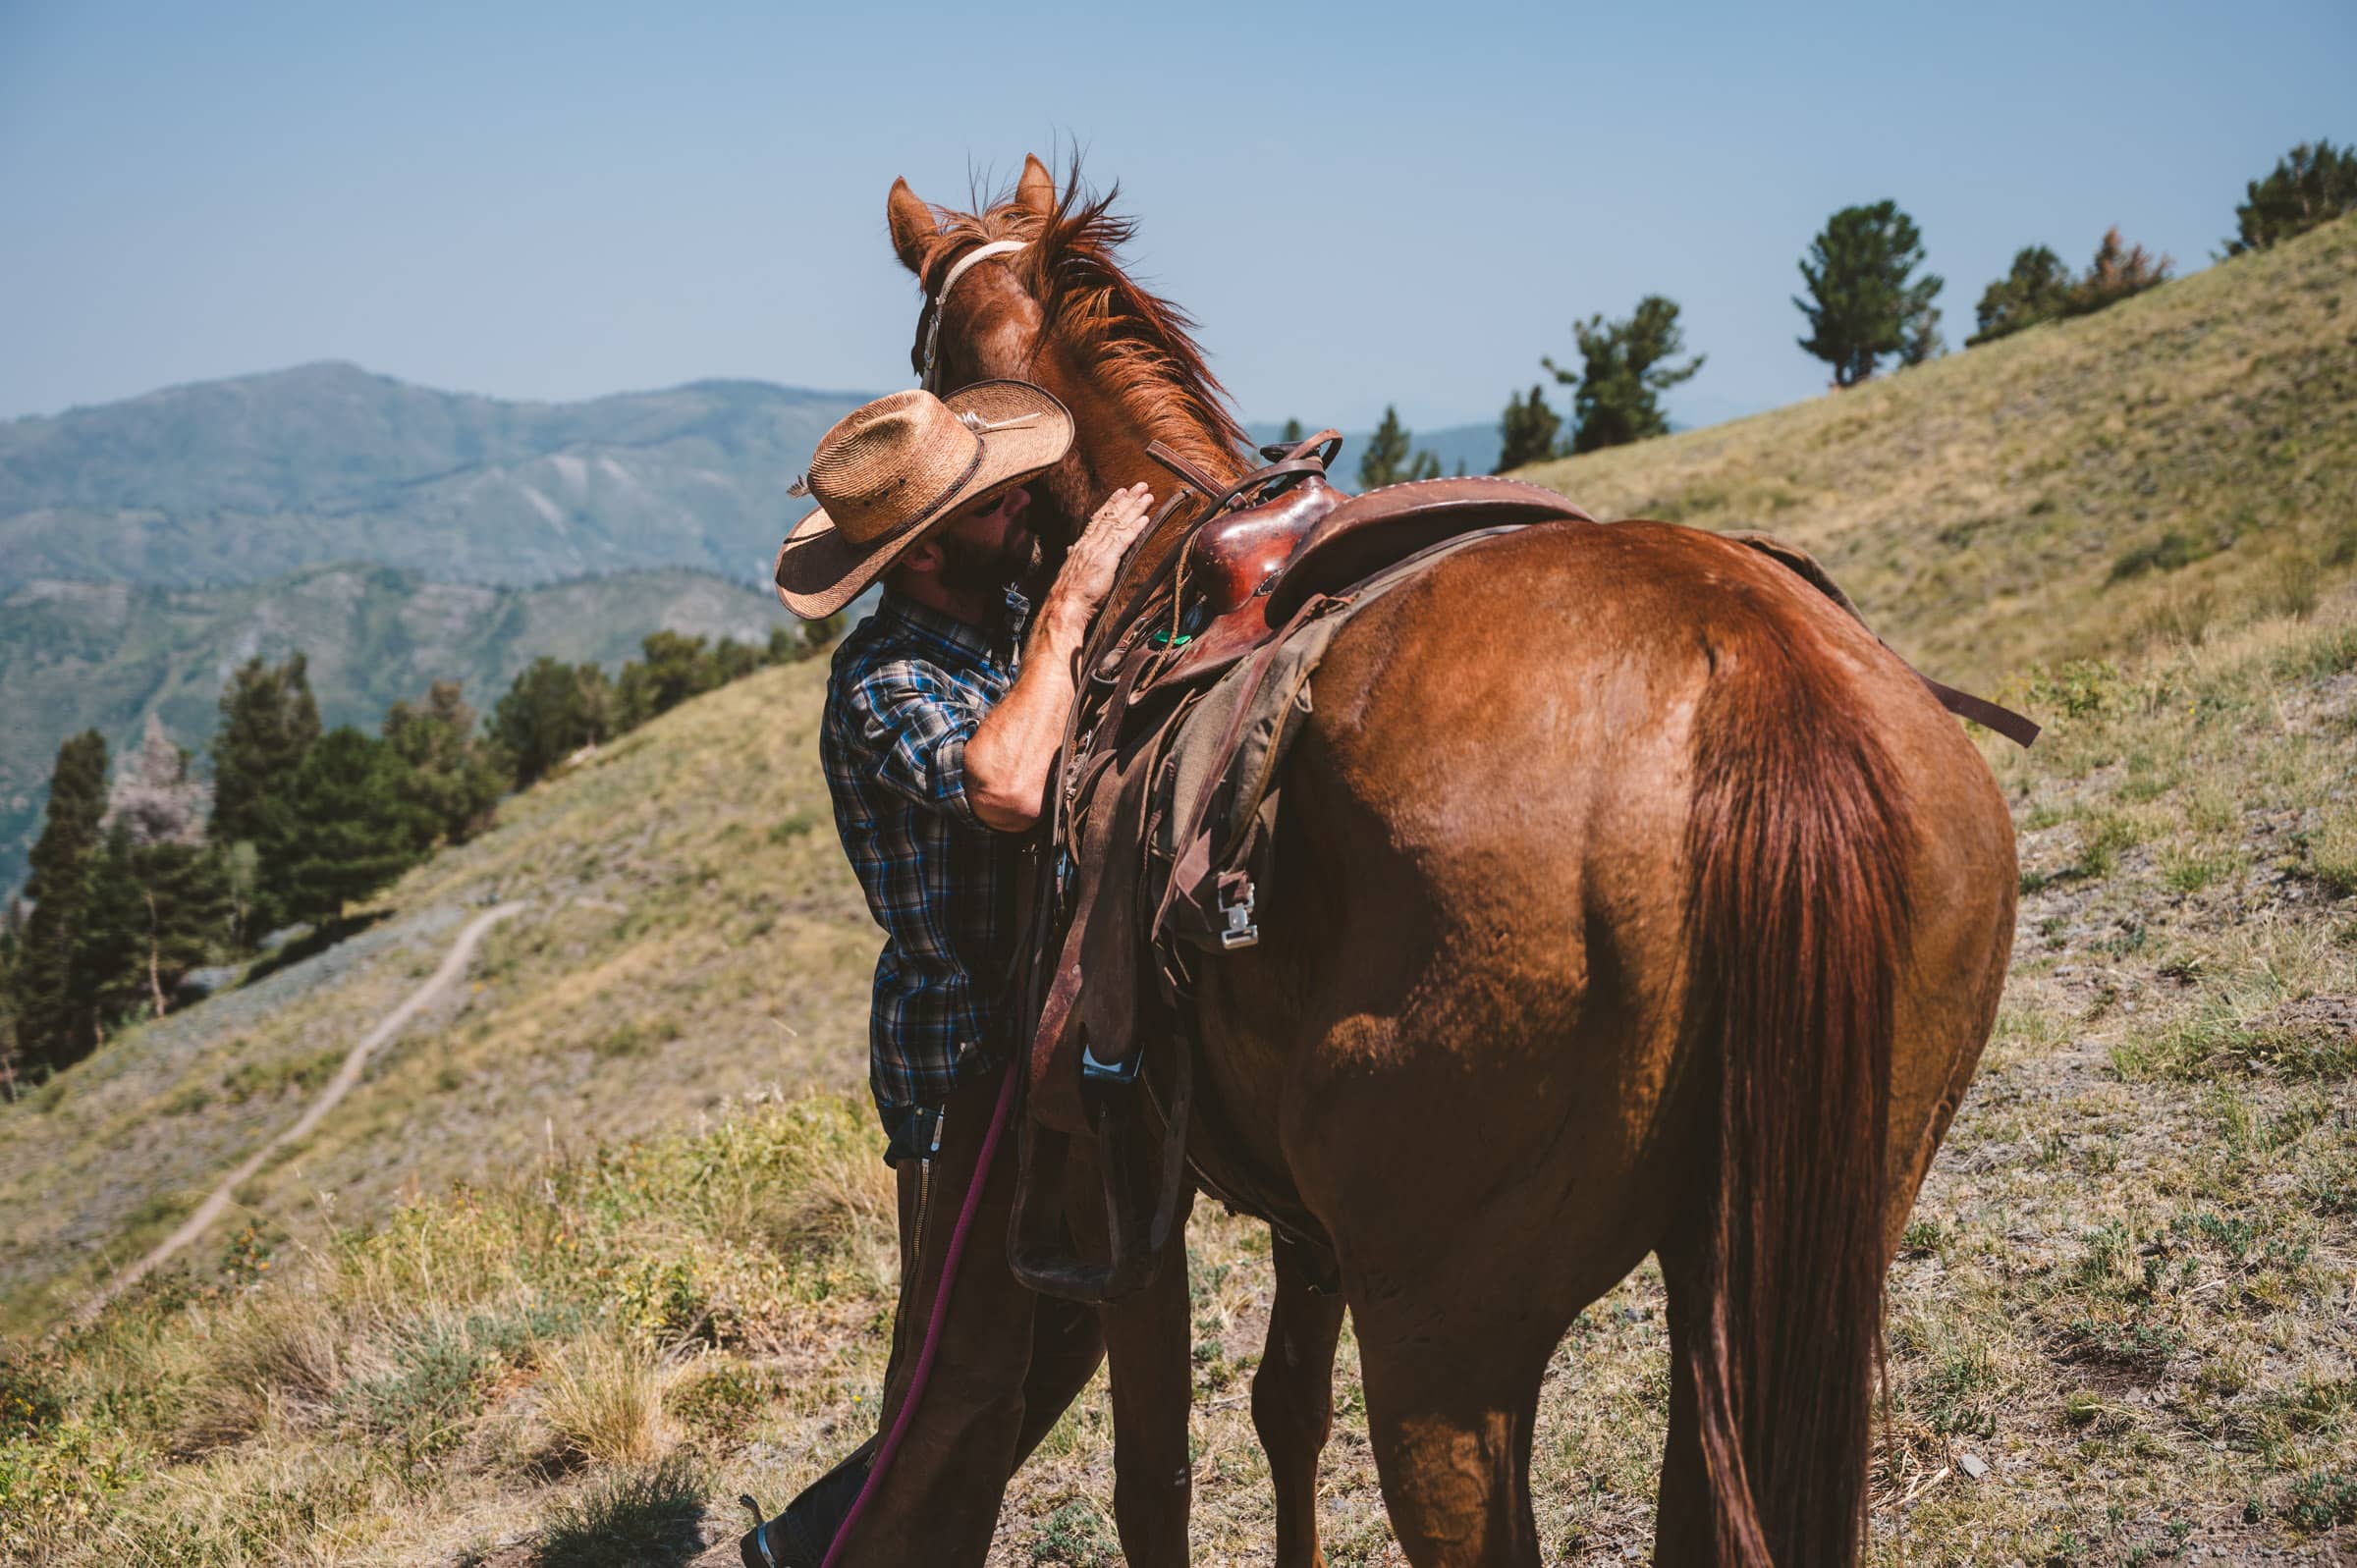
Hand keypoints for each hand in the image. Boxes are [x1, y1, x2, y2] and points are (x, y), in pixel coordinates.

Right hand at [1046, 482, 1154, 629]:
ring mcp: (1097, 550)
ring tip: (1147, 496)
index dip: (1111, 504)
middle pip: (1110, 516)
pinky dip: (1135, 528)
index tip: (1120, 493)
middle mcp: (1089, 544)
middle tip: (1140, 486)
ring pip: (1118, 524)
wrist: (1064, 606)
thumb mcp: (1071, 571)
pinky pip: (1122, 540)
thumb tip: (1070, 549)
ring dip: (1135, 508)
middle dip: (1127, 500)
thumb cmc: (1069, 594)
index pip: (1098, 519)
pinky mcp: (1105, 560)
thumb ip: (1074, 558)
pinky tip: (1145, 519)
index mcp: (1081, 546)